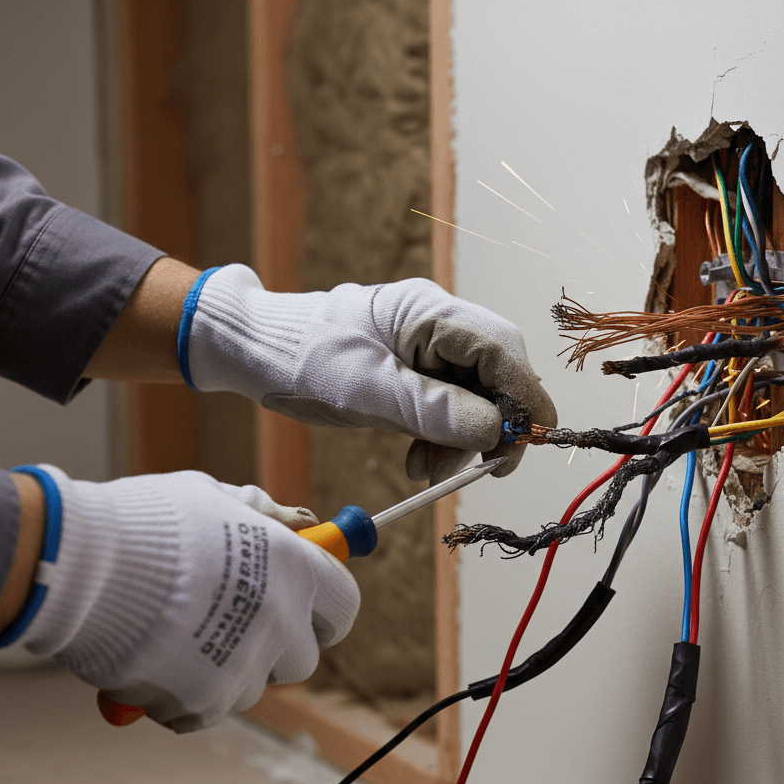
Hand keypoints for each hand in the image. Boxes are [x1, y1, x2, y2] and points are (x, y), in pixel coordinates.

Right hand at [2, 466, 358, 731]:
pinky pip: (208, 709)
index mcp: (295, 568)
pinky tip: (153, 658)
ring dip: (226, 670)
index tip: (309, 610)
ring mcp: (246, 665)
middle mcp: (283, 620)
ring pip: (254, 685)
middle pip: (305, 656)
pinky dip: (185, 695)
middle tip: (236, 625)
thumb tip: (308, 523)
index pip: (345, 606)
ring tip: (178, 633)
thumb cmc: (146, 521)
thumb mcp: (213, 498)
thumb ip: (267, 515)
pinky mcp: (206, 702)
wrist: (78, 564)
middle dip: (277, 645)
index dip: (326, 609)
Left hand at [182, 266, 557, 481]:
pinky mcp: (415, 374)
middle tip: (481, 470)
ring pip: (474, 399)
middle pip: (496, 376)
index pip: (502, 350)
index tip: (527, 442)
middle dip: (492, 426)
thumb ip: (434, 410)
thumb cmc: (302, 358)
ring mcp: (428, 349)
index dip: (523, 397)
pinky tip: (418, 461)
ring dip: (461, 441)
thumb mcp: (367, 390)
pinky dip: (440, 439)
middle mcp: (438, 326)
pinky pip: (447, 409)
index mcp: (430, 312)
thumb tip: (496, 431)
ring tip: (426, 472)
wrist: (255, 351)